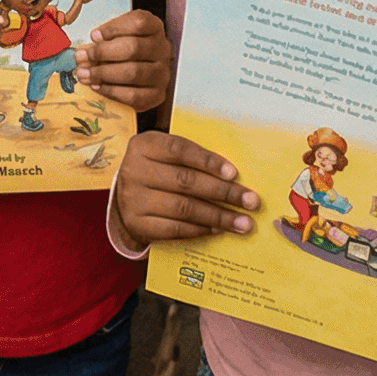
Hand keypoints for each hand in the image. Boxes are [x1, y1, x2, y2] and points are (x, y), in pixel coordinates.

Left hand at [75, 8, 170, 112]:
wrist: (141, 74)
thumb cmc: (125, 51)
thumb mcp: (115, 37)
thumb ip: (101, 41)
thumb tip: (83, 53)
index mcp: (154, 28)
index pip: (140, 22)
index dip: (114, 28)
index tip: (94, 35)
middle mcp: (162, 49)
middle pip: (134, 48)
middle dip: (102, 53)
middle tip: (82, 56)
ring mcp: (162, 73)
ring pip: (133, 72)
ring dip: (103, 73)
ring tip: (84, 73)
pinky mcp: (157, 95)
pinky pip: (133, 95)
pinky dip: (111, 91)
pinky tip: (97, 86)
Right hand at [113, 133, 259, 247]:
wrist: (124, 196)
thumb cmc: (156, 170)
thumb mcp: (165, 155)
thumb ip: (192, 159)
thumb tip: (234, 175)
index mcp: (144, 145)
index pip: (179, 150)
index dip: (208, 161)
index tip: (234, 173)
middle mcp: (134, 170)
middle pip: (185, 181)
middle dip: (223, 192)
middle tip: (252, 202)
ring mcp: (133, 199)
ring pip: (183, 208)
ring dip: (218, 216)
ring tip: (243, 222)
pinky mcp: (138, 224)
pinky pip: (175, 229)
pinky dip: (200, 230)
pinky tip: (219, 229)